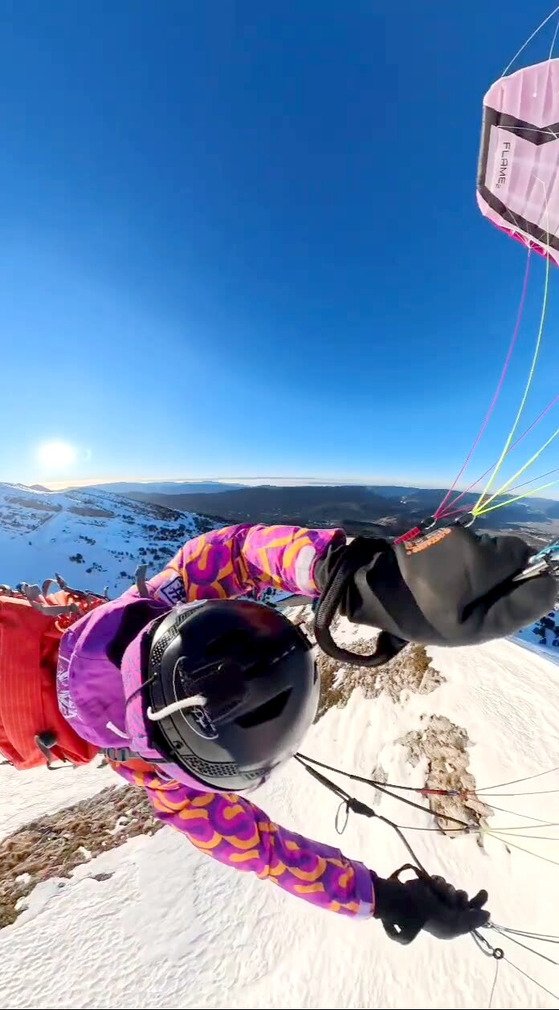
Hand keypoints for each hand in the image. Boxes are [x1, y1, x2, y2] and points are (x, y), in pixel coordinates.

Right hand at [374, 871, 489, 943]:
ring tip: (441, 893)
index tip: (484, 892)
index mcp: (453, 925)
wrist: (409, 903)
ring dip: (448, 890)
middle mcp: (447, 912)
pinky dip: (439, 883)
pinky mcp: (430, 887)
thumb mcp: (455, 925)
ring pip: (453, 889)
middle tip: (457, 897)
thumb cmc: (432, 917)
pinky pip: (442, 881)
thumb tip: (488, 915)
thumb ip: (473, 920)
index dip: (479, 904)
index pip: (470, 914)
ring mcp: (438, 899)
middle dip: (462, 897)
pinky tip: (434, 886)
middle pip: (464, 900)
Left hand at [391, 526, 555, 644]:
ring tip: (447, 591)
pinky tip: (436, 579)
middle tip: (468, 600)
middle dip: (494, 574)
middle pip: (503, 552)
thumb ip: (516, 607)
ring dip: (474, 569)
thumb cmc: (421, 615)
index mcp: (481, 560)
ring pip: (482, 550)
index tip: (496, 597)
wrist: (370, 590)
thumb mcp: (472, 627)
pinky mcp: (437, 531)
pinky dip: (455, 562)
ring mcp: (451, 531)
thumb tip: (554, 586)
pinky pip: (462, 546)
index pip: (522, 554)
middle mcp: (470, 538)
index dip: (517, 578)